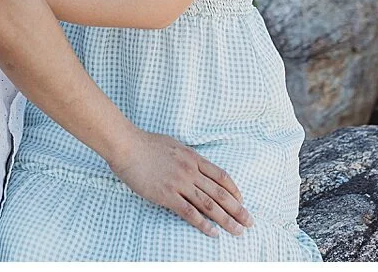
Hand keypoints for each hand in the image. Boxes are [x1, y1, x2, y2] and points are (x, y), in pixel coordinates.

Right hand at [109, 128, 252, 236]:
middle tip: (249, 222)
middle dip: (237, 209)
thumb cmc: (147, 144)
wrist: (128, 146)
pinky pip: (190, 212)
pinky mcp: (167, 195)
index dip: (234, 190)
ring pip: (209, 205)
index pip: (221, 176)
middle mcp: (190, 171)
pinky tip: (213, 233)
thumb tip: (195, 164)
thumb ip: (187, 157)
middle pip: (220, 193)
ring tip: (238, 231)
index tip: (242, 201)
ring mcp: (180, 183)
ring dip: (226, 220)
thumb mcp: (174, 145)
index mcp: (193, 157)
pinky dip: (204, 224)